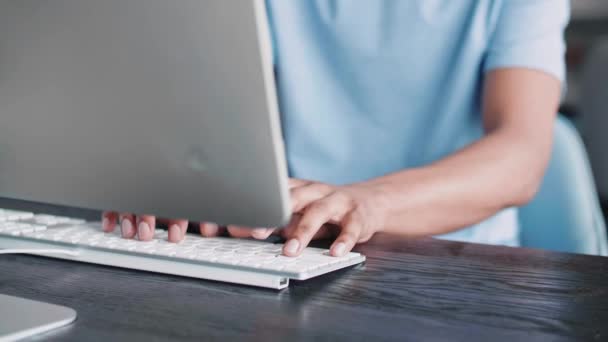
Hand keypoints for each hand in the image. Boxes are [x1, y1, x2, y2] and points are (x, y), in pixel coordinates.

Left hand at [102, 178, 386, 255]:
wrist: (369, 202)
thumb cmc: (322, 209)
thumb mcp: (294, 213)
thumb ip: (268, 220)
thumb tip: (230, 228)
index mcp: (293, 188)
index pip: (264, 193)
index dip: (242, 206)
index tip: (221, 222)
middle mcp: (312, 190)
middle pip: (290, 199)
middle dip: (271, 215)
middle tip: (254, 232)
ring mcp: (336, 200)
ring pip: (318, 211)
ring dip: (304, 231)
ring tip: (290, 250)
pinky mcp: (357, 215)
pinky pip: (350, 228)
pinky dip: (342, 240)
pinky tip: (334, 252)